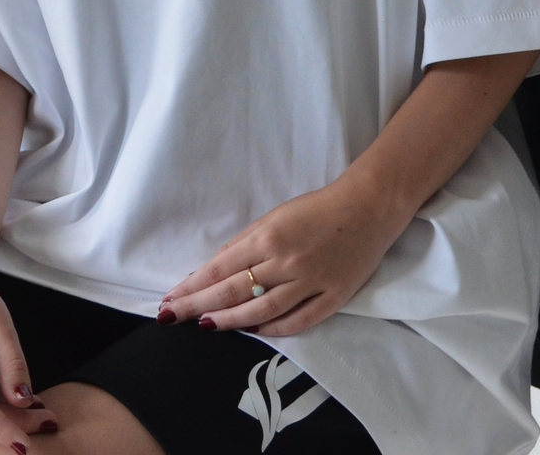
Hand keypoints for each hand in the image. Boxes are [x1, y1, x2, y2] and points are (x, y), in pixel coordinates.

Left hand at [159, 175, 412, 338]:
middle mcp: (286, 262)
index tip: (170, 299)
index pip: (220, 269)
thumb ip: (247, 243)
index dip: (192, 287)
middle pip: (233, 292)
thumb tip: (215, 269)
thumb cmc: (318, 207)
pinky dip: (274, 330)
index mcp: (269, 237)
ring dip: (230, 322)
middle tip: (171, 317)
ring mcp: (311, 282)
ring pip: (262, 312)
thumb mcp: (275, 216)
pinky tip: (253, 332)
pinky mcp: (333, 297)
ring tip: (206, 326)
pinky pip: (298, 321)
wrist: (370, 206)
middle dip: (198, 306)